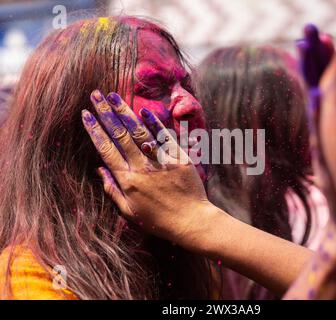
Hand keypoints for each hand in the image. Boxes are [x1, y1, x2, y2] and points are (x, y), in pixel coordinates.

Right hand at [81, 90, 211, 241]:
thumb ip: (113, 190)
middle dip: (106, 113)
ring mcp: (161, 161)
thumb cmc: (158, 220)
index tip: (86, 114)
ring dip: (125, 112)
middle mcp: (142, 167)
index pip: (106, 149)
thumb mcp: (129, 212)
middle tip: (96, 95)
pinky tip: (143, 110)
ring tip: (113, 95)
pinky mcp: (178, 158)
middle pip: (120, 135)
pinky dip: (154, 123)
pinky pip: (164, 137)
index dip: (94, 130)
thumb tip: (100, 169)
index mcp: (128, 180)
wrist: (191, 221)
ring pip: (139, 132)